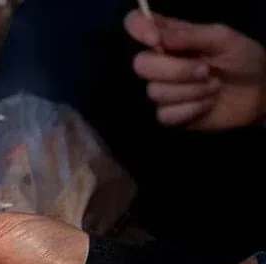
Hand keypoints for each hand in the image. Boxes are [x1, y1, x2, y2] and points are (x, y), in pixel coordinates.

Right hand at [124, 10, 265, 128]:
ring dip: (192, 90)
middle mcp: (160, 62)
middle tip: (205, 70)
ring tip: (214, 86)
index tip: (155, 38)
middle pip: (140, 64)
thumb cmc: (242, 59)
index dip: (138, 28)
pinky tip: (207, 104)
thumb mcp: (223, 39)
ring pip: (156, 92)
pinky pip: (165, 114)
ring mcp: (163, 89)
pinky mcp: (170, 114)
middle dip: (175, 69)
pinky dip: (192, 109)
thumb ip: (189, 35)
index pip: (136, 24)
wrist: (260, 92)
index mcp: (169, 37)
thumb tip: (157, 36)